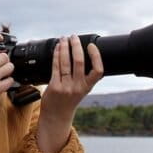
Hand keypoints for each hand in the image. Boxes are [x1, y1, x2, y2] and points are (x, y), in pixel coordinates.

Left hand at [37, 35, 103, 152]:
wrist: (57, 115)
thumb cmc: (69, 100)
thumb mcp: (81, 89)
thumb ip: (83, 75)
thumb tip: (83, 53)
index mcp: (88, 86)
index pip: (98, 71)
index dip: (96, 56)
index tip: (91, 45)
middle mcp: (78, 87)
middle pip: (79, 62)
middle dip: (76, 45)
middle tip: (74, 37)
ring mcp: (66, 87)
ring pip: (65, 62)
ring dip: (64, 47)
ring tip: (63, 39)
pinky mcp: (54, 86)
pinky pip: (55, 67)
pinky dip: (56, 55)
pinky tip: (57, 48)